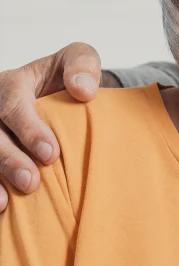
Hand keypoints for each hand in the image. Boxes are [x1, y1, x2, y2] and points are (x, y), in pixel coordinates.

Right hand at [0, 43, 103, 209]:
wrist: (61, 93)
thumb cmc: (69, 77)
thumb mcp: (79, 60)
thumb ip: (83, 66)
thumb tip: (84, 90)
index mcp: (13, 83)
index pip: (14, 104)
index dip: (29, 129)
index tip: (51, 153)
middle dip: (9, 160)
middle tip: (32, 182)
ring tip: (6, 202)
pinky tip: (0, 204)